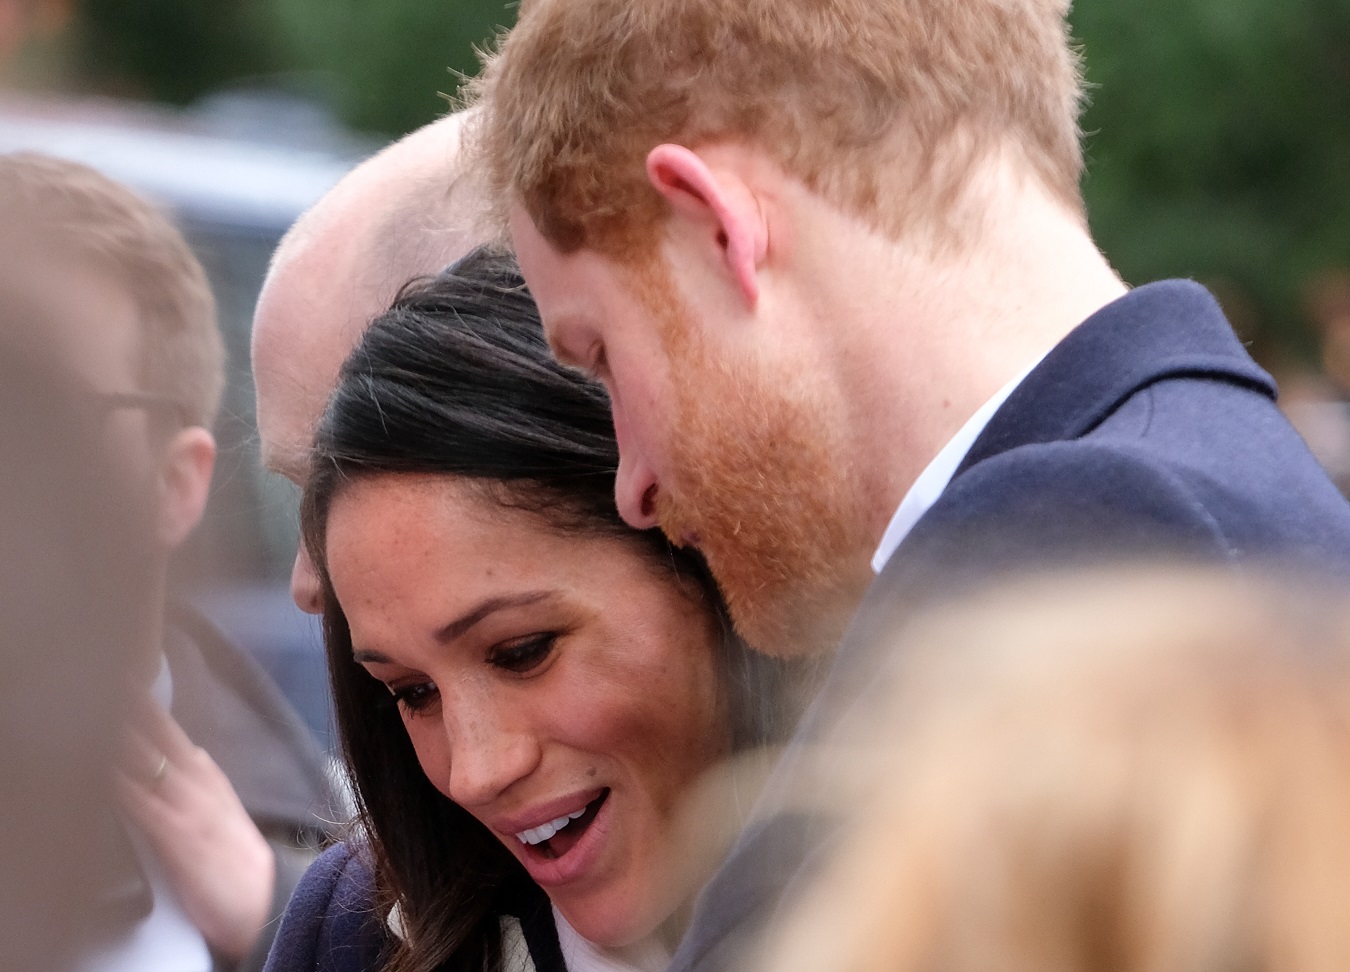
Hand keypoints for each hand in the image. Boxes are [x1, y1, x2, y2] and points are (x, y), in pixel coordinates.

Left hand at [115, 697, 275, 961]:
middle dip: (132, 705)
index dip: (146, 705)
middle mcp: (198, 783)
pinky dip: (119, 783)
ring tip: (96, 706)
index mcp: (208, 777)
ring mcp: (186, 807)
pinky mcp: (175, 836)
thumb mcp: (221, 812)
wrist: (261, 900)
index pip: (171, 732)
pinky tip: (99, 768)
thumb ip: (202, 783)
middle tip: (109, 676)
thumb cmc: (235, 862)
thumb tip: (185, 755)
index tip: (125, 678)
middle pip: (157, 735)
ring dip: (120, 735)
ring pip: (147, 760)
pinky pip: (141, 803)